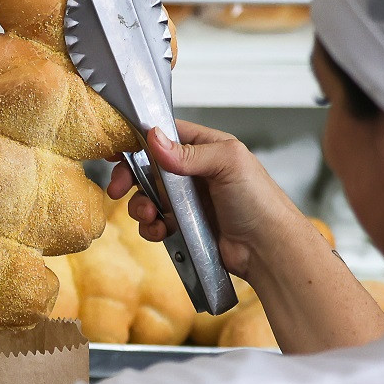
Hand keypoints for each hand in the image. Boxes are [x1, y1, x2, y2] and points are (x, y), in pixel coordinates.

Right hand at [107, 119, 300, 277]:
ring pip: (147, 196)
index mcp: (205, 147)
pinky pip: (154, 221)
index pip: (165, 134)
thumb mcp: (228, 164)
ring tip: (149, 216)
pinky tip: (160, 231)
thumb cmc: (259, 201)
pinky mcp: (183, 224)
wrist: (267, 248)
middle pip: (147, 167)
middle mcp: (193, 171)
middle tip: (117, 188)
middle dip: (129, 177)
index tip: (116, 148)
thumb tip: (153, 138)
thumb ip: (189, 152)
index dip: (138, 139)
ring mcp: (186, 199)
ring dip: (140, 206)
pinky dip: (150, 227)